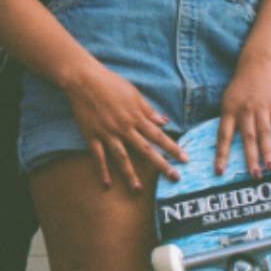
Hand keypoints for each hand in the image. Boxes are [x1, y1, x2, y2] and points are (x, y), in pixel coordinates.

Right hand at [64, 61, 183, 188]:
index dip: (173, 148)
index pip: (159, 136)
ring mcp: (107, 134)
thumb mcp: (134, 94)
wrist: (84, 81)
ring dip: (130, 175)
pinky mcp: (92, 136)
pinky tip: (107, 184)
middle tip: (174, 178)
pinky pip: (98, 157)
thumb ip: (148, 110)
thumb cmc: (111, 84)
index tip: (185, 159)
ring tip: (138, 190)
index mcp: (136, 117)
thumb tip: (164, 122)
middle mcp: (124, 128)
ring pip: (122, 158)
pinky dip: (102, 170)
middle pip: (145, 150)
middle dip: (161, 165)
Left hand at [215, 61, 270, 178]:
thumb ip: (228, 120)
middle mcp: (245, 112)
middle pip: (248, 138)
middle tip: (254, 175)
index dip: (222, 154)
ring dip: (268, 152)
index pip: (224, 136)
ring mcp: (262, 109)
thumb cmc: (239, 87)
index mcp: (229, 112)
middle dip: (250, 158)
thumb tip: (224, 144)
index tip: (220, 171)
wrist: (257, 65)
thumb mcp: (227, 101)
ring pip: (265, 133)